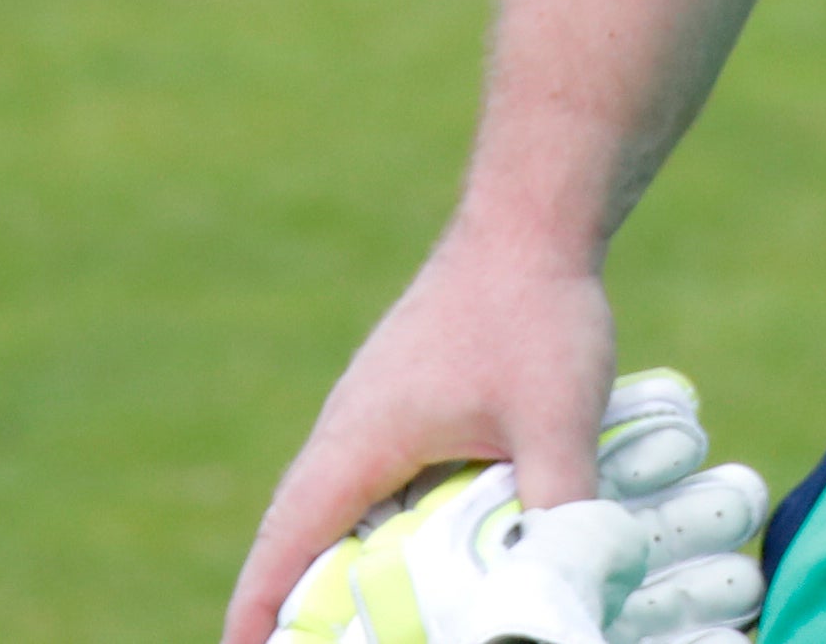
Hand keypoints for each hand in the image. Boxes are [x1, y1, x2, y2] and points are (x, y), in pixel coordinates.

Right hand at [222, 243, 616, 643]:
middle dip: (289, 599)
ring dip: (331, 565)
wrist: (533, 221)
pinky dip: (371, 532)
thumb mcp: (555, 417)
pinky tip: (411, 558)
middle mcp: (348, 431)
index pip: (285, 544)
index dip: (258, 608)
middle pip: (297, 534)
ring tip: (345, 622)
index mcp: (357, 442)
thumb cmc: (532, 313)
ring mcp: (374, 413)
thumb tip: (567, 581)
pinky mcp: (405, 403)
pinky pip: (371, 485)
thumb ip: (558, 503)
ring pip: (335, 509)